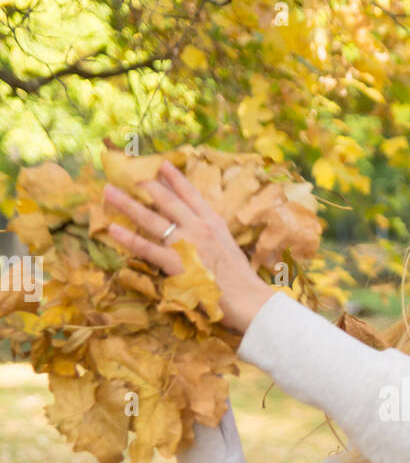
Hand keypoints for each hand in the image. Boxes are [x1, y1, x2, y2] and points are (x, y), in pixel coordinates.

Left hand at [102, 159, 272, 333]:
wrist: (247, 298)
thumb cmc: (240, 279)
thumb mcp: (229, 246)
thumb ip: (212, 233)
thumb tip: (198, 227)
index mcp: (213, 222)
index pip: (190, 194)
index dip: (174, 178)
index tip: (160, 164)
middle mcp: (198, 227)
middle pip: (166, 200)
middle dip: (145, 184)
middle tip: (127, 172)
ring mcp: (186, 243)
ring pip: (150, 218)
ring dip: (127, 204)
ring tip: (108, 191)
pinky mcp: (175, 262)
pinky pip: (146, 247)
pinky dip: (128, 238)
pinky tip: (113, 229)